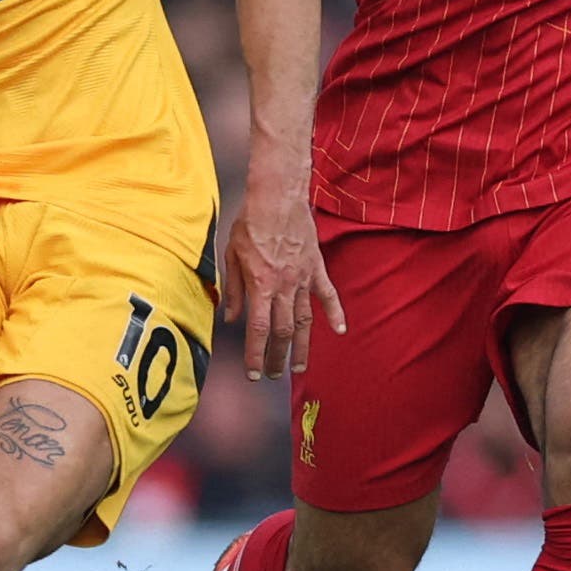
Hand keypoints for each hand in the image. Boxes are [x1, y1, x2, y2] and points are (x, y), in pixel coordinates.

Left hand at [219, 163, 344, 380]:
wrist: (278, 195)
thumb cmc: (250, 222)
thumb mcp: (232, 254)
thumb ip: (234, 289)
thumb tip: (231, 319)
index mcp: (260, 284)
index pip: (258, 329)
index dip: (256, 355)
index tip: (254, 374)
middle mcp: (284, 286)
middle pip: (282, 332)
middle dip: (276, 357)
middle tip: (273, 375)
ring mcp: (303, 278)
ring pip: (304, 320)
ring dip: (301, 346)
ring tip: (298, 367)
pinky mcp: (316, 267)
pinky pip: (328, 295)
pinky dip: (335, 313)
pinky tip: (340, 331)